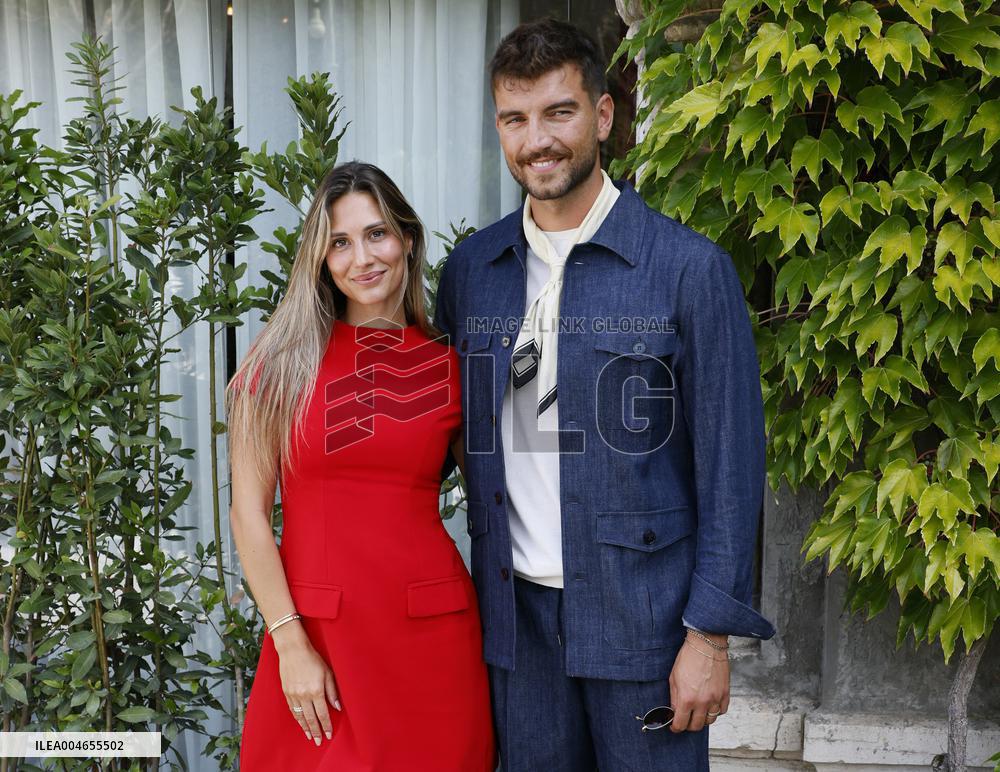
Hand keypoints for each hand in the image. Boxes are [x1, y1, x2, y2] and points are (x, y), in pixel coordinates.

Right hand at [273, 623, 341, 744]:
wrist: (293, 650)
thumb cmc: (313, 659)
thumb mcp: (328, 673)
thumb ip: (332, 691)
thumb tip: (337, 707)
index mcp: (316, 690)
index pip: (323, 713)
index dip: (326, 725)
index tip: (328, 734)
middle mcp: (304, 695)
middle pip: (311, 718)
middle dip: (315, 731)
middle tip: (318, 741)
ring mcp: (293, 694)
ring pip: (300, 716)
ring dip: (305, 727)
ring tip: (309, 736)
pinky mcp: (286, 692)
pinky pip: (292, 709)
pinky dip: (297, 718)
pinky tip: (300, 723)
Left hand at [667, 634, 729, 732]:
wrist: (706, 645)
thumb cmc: (688, 657)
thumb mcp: (674, 678)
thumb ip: (675, 698)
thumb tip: (675, 711)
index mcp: (687, 698)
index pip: (681, 724)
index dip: (676, 727)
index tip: (674, 726)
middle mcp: (702, 702)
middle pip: (697, 726)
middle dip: (689, 725)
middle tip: (685, 719)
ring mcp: (716, 698)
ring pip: (710, 721)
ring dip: (703, 719)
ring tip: (698, 712)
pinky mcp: (725, 693)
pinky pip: (722, 711)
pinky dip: (716, 711)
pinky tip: (710, 705)